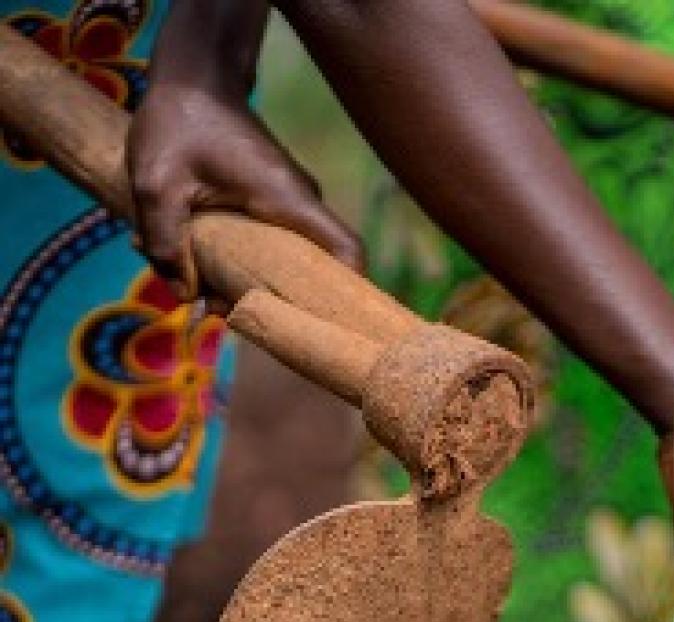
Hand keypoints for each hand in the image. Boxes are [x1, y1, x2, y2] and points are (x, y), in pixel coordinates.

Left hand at [127, 83, 360, 301]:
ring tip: (195, 290)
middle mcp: (298, 205)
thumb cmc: (177, 122)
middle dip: (271, 299)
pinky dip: (237, 260)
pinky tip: (195, 263)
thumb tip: (183, 294)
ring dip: (245, 280)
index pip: (347, 251)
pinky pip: (265, 241)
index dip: (347, 291)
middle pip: (310, 269)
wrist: (191, 79)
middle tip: (218, 311)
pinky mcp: (269, 200)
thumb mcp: (156, 184)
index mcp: (287, 200)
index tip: (321, 320)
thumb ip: (166, 242)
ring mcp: (286, 203)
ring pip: (281, 258)